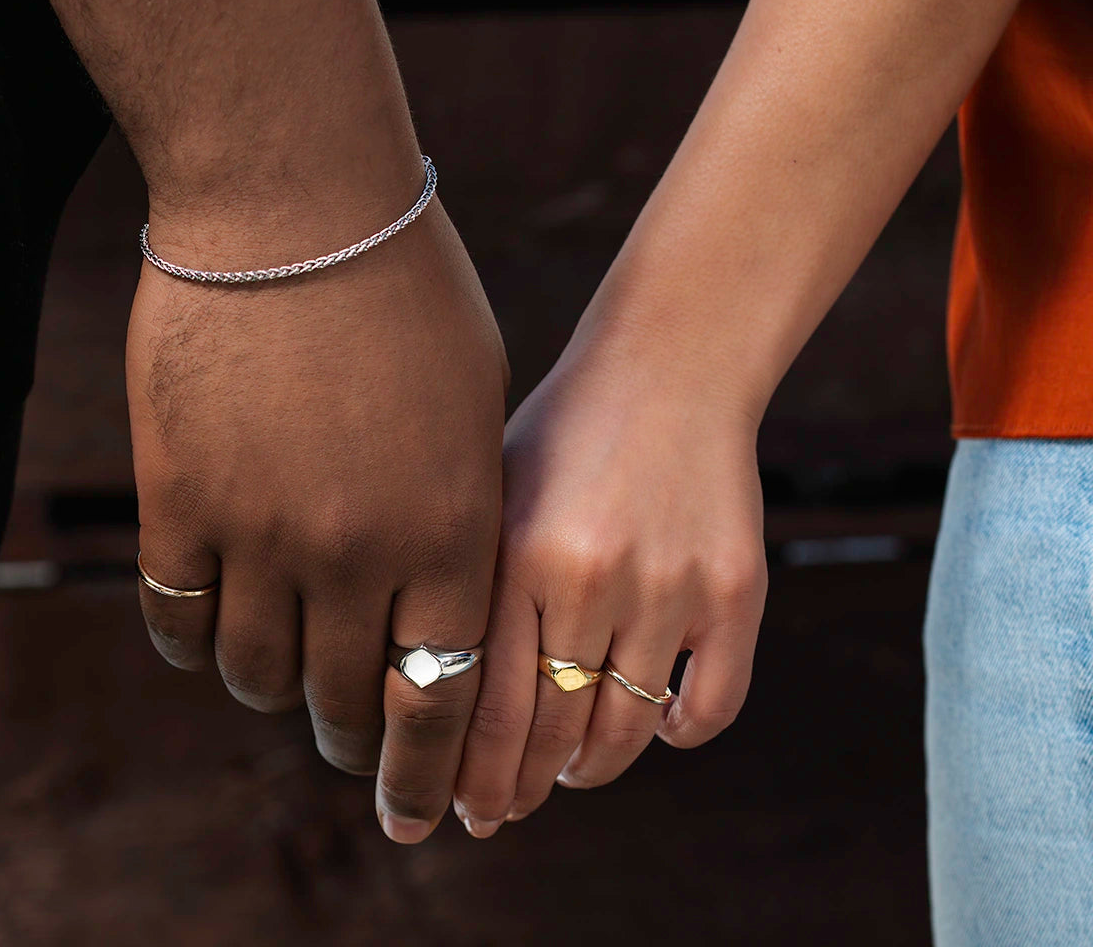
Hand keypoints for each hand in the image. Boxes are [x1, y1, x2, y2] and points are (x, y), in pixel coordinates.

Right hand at [128, 188, 507, 843]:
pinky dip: (194, 638)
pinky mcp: (178, 498)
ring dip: (272, 684)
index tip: (419, 810)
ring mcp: (259, 530)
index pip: (444, 693)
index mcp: (451, 526)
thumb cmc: (406, 288)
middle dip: (354, 740)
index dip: (429, 767)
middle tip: (353, 745)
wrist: (293, 204)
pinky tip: (210, 625)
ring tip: (283, 673)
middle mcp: (357, 550)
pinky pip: (177, 616)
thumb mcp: (472, 402)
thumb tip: (434, 594)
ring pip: (253, 670)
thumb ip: (459, 509)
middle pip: (346, 698)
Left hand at [453, 318, 766, 834]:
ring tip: (573, 771)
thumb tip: (438, 701)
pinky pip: (711, 706)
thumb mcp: (496, 495)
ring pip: (627, 730)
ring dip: (594, 767)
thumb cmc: (565, 433)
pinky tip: (656, 726)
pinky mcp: (737, 590)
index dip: (474, 776)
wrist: (669, 366)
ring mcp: (671, 586)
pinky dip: (681, 732)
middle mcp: (592, 578)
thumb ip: (477, 589)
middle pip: (553, 732)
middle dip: (521, 789)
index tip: (465, 810)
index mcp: (518, 554)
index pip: (488, 708)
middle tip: (505, 809)